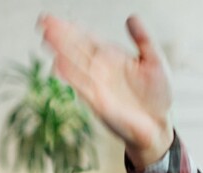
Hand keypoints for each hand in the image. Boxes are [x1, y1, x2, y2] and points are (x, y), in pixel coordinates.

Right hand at [39, 15, 173, 167]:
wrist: (158, 125)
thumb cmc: (157, 95)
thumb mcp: (155, 61)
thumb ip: (143, 38)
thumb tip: (131, 17)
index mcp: (112, 57)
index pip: (88, 39)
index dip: (73, 29)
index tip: (58, 19)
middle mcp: (101, 69)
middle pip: (77, 48)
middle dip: (61, 35)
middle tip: (44, 21)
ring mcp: (97, 85)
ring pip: (75, 64)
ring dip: (61, 51)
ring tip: (46, 37)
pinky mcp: (98, 102)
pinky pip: (81, 86)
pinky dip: (70, 76)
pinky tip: (58, 65)